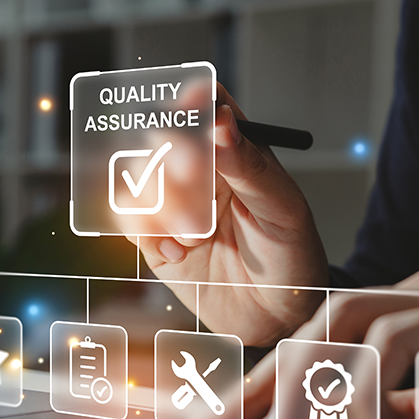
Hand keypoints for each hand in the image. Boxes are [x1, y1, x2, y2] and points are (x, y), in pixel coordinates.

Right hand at [128, 84, 327, 345]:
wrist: (274, 321)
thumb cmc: (291, 260)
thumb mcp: (283, 211)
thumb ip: (250, 166)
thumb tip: (222, 122)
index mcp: (236, 150)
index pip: (208, 106)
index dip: (194, 96)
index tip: (191, 103)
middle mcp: (199, 169)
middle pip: (162, 135)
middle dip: (173, 154)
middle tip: (191, 175)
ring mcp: (172, 201)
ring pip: (138, 174)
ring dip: (162, 202)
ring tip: (195, 234)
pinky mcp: (151, 235)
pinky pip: (126, 216)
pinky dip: (144, 231)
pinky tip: (176, 251)